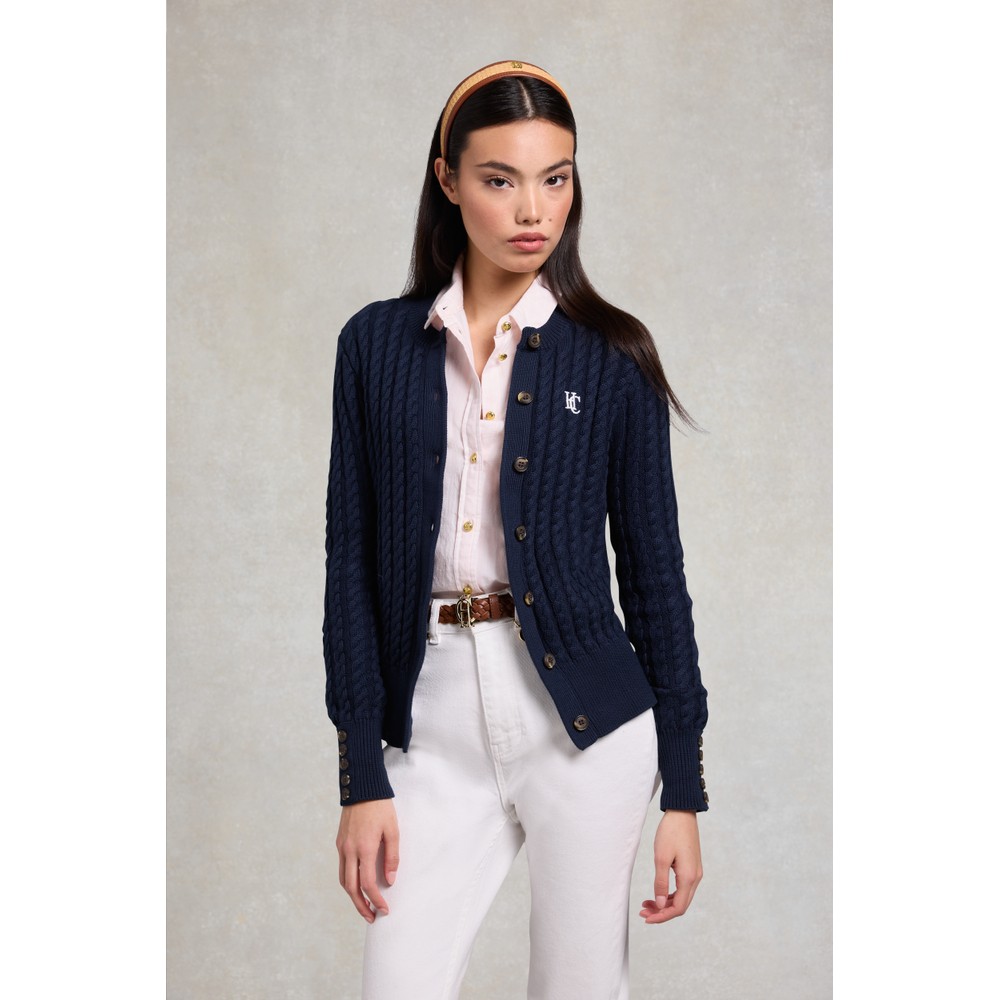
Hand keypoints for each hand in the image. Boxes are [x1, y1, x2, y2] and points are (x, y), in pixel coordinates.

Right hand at [336, 798, 398, 922]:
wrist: (362, 787)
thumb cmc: (380, 807)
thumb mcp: (393, 830)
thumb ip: (392, 856)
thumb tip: (390, 879)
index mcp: (364, 848)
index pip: (367, 883)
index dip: (375, 900)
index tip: (384, 909)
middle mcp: (349, 850)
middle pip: (351, 888)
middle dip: (361, 906)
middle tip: (372, 917)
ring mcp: (342, 847)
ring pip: (343, 880)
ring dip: (352, 896)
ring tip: (364, 906)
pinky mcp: (339, 842)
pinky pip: (341, 868)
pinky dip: (348, 882)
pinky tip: (357, 884)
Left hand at [639, 809, 702, 923]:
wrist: (682, 813)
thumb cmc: (671, 832)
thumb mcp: (661, 858)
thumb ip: (661, 883)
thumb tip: (661, 905)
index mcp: (689, 877)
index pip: (678, 908)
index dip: (662, 916)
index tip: (646, 918)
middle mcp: (695, 878)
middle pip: (680, 905)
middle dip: (661, 911)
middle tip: (642, 911)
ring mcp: (695, 872)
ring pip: (681, 897)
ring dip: (665, 903)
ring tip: (647, 902)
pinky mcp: (691, 867)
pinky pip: (682, 887)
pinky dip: (670, 893)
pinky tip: (658, 892)